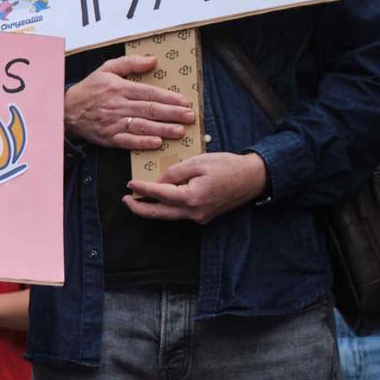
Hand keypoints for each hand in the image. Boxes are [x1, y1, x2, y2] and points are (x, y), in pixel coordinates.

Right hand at [64, 55, 194, 149]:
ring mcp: (113, 123)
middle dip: (172, 114)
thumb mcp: (106, 69)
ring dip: (162, 129)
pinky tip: (156, 143)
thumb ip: (130, 63)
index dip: (168, 97)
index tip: (184, 101)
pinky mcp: (108, 137)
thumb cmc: (89, 89)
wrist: (65, 110)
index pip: (149, 93)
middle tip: (189, 116)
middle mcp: (118, 105)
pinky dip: (142, 142)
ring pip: (142, 126)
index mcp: (119, 88)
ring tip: (179, 131)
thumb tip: (153, 60)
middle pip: (149, 110)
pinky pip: (127, 141)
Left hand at [124, 152, 267, 223]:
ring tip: (137, 199)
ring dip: (151, 209)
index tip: (129, 183)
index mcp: (192, 197)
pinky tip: (159, 199)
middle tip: (125, 200)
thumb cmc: (228, 166)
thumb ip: (175, 172)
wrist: (253, 178)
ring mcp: (199, 217)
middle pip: (159, 213)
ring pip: (169, 216)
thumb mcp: (198, 162)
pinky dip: (166, 208)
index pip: (160, 194)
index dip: (142, 188)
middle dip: (139, 208)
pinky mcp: (203, 216)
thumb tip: (159, 180)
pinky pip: (179, 214)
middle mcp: (194, 212)